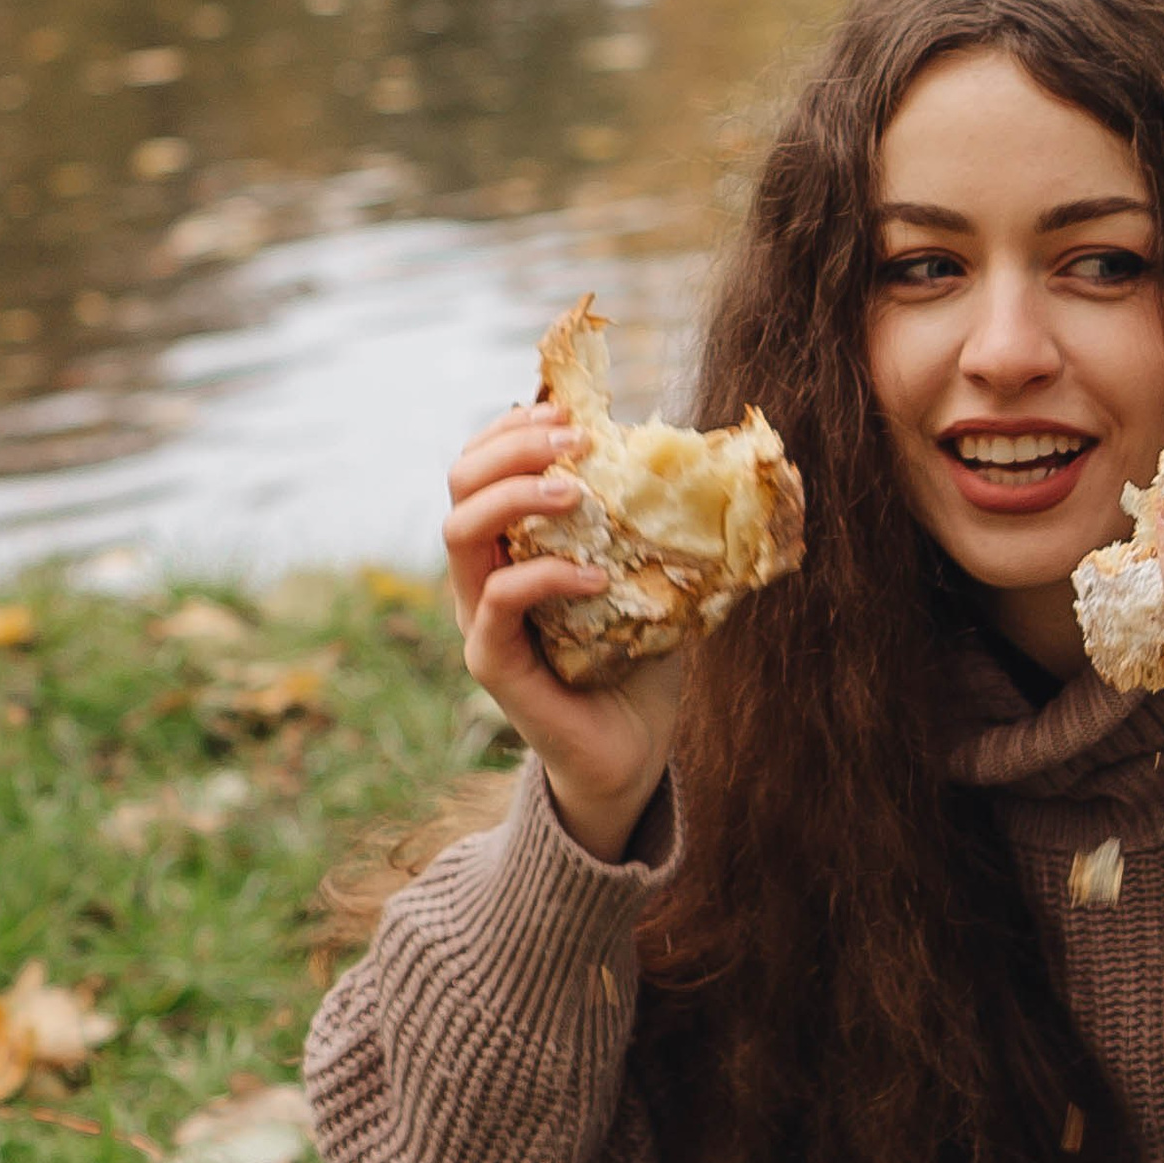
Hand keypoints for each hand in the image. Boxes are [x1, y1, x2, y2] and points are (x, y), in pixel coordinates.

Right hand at [442, 403, 683, 861]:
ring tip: (576, 491)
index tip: (566, 409)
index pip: (482, 464)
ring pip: (460, 532)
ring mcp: (480, 617)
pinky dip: (546, 575)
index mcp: (509, 543)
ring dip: (515, 496)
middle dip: (511, 446)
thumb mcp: (645, 575)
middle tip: (575, 439)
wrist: (630, 752)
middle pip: (460, 482)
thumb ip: (649, 522)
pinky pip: (501, 601)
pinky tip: (597, 576)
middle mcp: (482, 573)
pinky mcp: (492, 660)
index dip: (512, 425)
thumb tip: (703, 457)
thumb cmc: (636, 659)